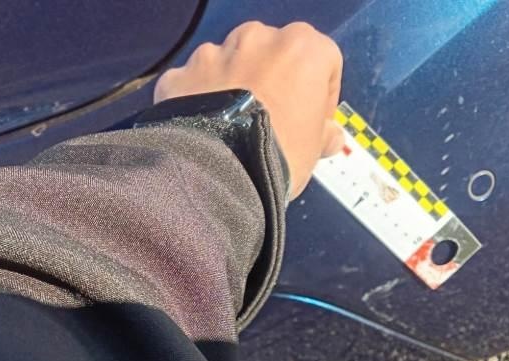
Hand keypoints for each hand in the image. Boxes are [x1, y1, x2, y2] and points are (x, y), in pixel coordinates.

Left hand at [154, 21, 343, 198]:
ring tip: (231, 127)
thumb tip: (329, 136)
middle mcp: (256, 38)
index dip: (321, 94)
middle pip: (272, 54)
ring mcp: (212, 52)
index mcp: (302, 47)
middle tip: (272, 121)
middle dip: (274, 81)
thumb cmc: (282, 155)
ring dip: (232, 86)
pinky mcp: (179, 75)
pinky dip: (196, 100)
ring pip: (228, 63)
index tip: (314, 121)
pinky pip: (192, 84)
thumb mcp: (314, 150)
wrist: (219, 174)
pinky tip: (201, 130)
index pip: (324, 61)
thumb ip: (324, 134)